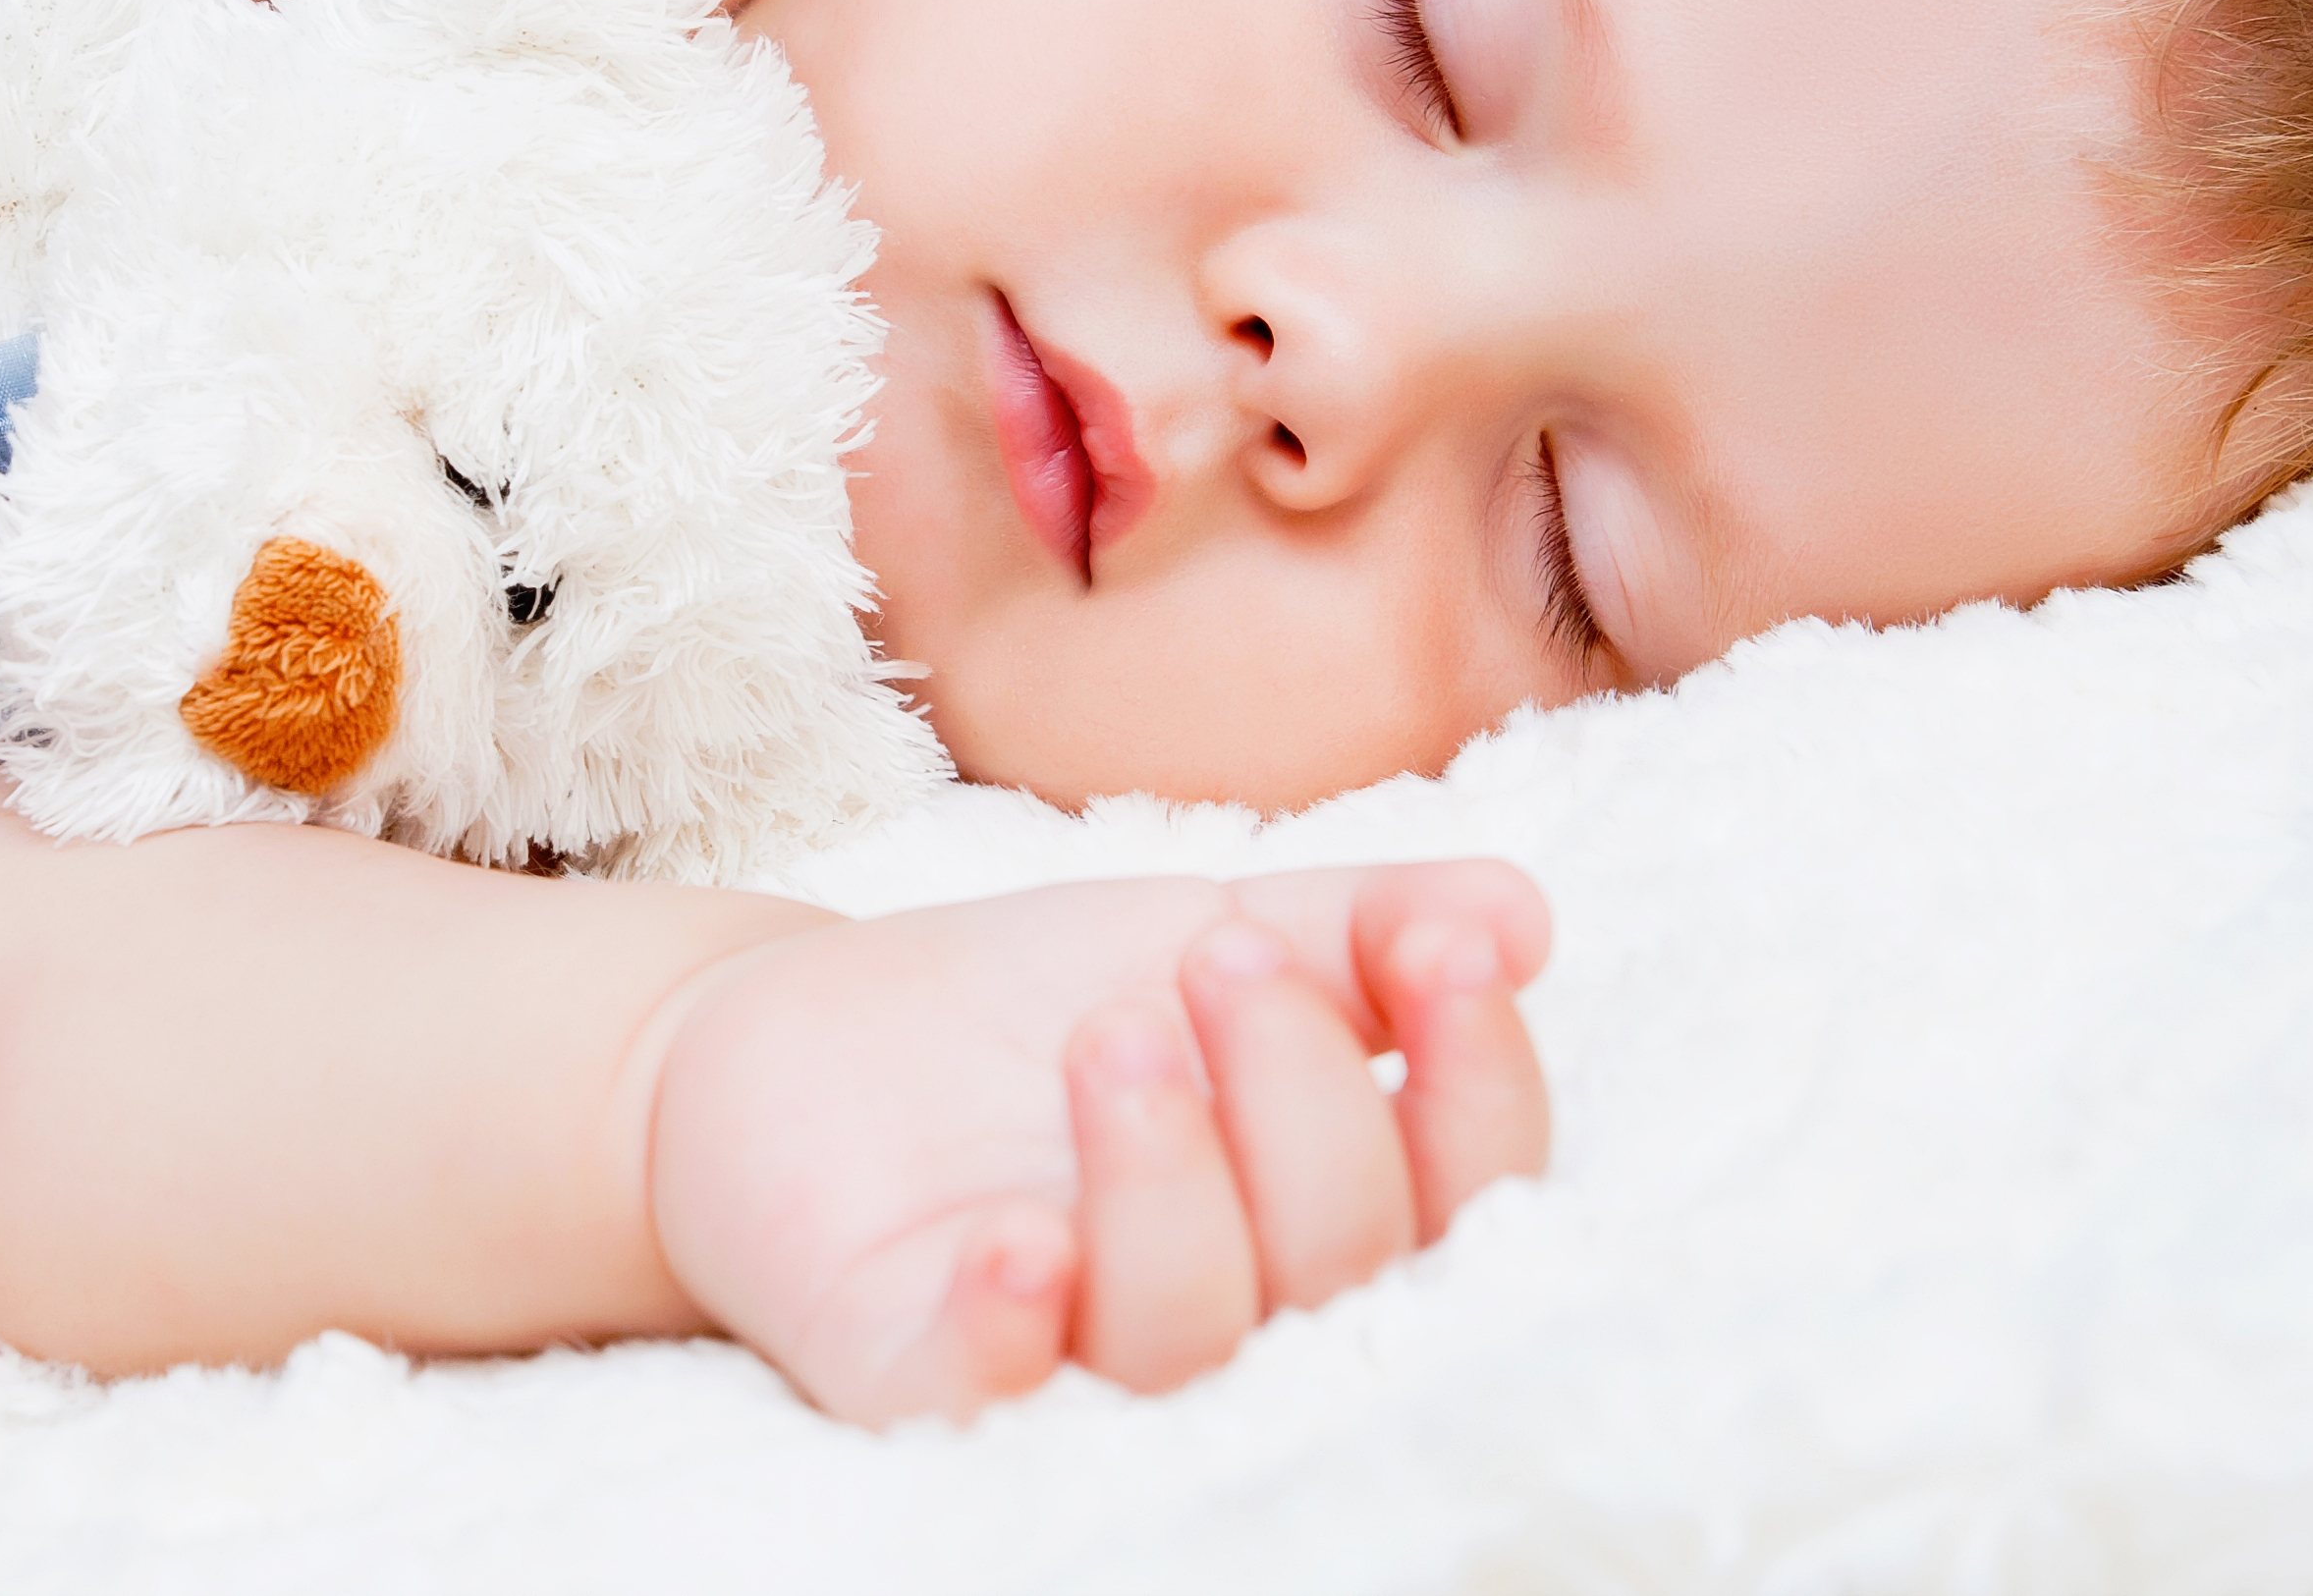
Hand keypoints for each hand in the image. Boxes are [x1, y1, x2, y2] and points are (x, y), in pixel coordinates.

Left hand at [647, 859, 1548, 1421]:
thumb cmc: (1026, 1012)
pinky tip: (1015, 1241)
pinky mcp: (911, 1376)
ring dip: (1174, 1181)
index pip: (1466, 1199)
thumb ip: (1364, 929)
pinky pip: (980, 1396)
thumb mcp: (1208, 933)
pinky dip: (1009, 1332)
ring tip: (1115, 1030)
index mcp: (1320, 1218)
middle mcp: (1226, 1319)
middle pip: (1341, 1265)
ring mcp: (1069, 1363)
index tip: (1443, 950)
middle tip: (1218, 954)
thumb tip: (1522, 916)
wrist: (790, 1031)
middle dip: (1303, 1095)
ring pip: (1185, 1337)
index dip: (1480, 1086)